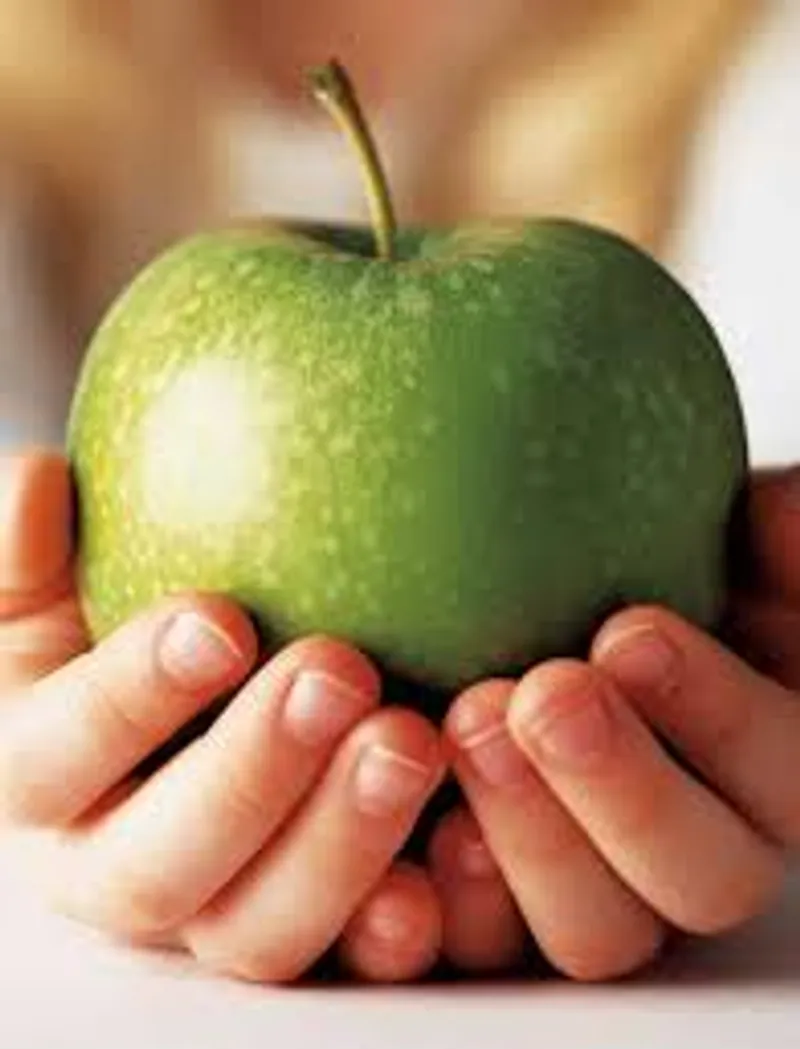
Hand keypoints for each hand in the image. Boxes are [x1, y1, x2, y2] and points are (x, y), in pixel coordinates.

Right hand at [0, 451, 445, 983]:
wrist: (218, 703)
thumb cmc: (135, 631)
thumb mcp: (68, 588)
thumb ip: (35, 554)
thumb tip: (38, 481)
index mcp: (50, 785)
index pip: (50, 761)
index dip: (124, 699)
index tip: (218, 619)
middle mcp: (121, 867)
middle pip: (159, 871)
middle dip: (246, 777)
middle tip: (336, 674)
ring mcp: (221, 913)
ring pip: (260, 931)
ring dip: (340, 846)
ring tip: (414, 741)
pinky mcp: (315, 935)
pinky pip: (356, 958)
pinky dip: (405, 920)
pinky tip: (465, 848)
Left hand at [430, 468, 799, 979]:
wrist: (493, 616)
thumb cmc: (616, 569)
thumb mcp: (704, 537)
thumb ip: (766, 542)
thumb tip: (778, 524)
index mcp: (759, 769)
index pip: (776, 771)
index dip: (716, 713)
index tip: (629, 634)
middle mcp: (690, 847)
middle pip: (700, 878)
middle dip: (624, 788)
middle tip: (543, 697)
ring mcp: (595, 890)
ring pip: (595, 931)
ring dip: (530, 840)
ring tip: (463, 729)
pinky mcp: (494, 912)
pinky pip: (479, 949)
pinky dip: (440, 912)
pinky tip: (401, 848)